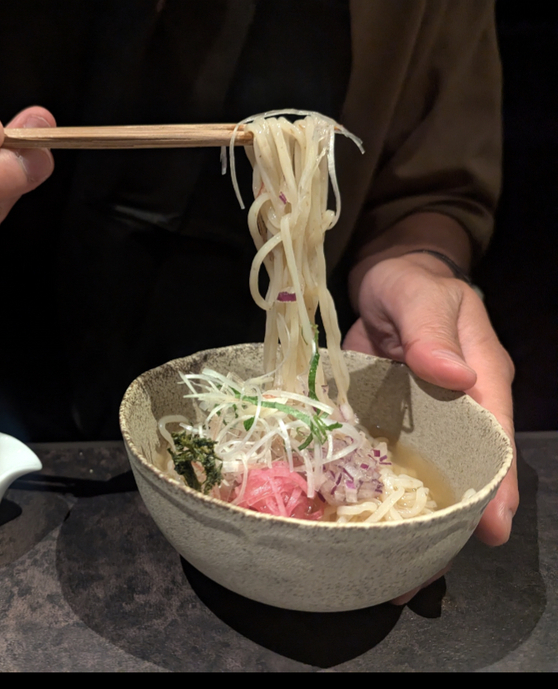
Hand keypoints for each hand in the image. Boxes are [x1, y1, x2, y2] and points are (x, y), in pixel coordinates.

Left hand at [344, 253, 518, 601]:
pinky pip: (382, 456)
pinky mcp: (383, 418)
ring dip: (411, 513)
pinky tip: (355, 516)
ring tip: (389, 566)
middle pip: (461, 469)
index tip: (491, 529)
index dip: (495, 483)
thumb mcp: (422, 296)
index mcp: (479, 379)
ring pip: (422, 471)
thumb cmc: (412, 281)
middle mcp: (452, 408)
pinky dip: (374, 485)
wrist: (381, 278)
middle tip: (426, 571)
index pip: (493, 437)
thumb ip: (431, 333)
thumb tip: (454, 376)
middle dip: (452, 518)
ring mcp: (416, 418)